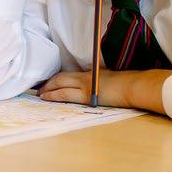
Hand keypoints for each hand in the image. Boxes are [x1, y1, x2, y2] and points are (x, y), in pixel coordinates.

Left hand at [37, 69, 171, 112]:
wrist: (133, 87)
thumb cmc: (124, 83)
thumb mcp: (106, 78)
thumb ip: (95, 80)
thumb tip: (87, 85)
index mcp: (89, 73)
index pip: (67, 74)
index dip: (55, 78)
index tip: (47, 82)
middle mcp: (84, 77)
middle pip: (60, 78)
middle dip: (48, 84)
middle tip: (38, 89)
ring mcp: (85, 86)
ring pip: (60, 85)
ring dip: (48, 90)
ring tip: (39, 94)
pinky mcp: (87, 96)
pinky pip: (66, 94)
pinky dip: (55, 95)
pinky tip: (48, 98)